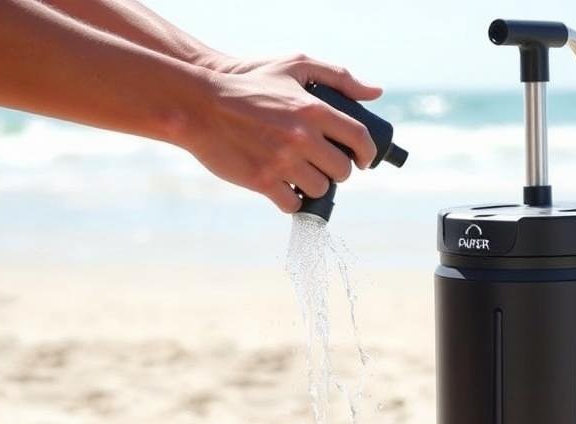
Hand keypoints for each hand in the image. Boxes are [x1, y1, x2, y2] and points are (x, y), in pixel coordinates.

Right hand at [181, 54, 382, 212]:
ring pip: (319, 189)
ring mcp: (282, 162)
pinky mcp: (262, 181)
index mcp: (314, 109)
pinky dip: (292, 201)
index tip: (363, 160)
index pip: (359, 139)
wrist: (199, 105)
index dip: (367, 154)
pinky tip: (286, 190)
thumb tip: (376, 92)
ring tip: (303, 175)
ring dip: (314, 186)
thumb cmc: (249, 84)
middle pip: (341, 170)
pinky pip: (292, 204)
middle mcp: (302, 137)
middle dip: (338, 171)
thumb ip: (338, 76)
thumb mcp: (294, 66)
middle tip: (327, 167)